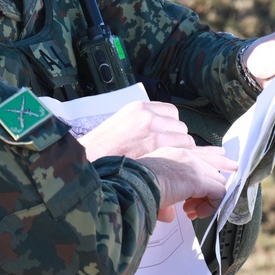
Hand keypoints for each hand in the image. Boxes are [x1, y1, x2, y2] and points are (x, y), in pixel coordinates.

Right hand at [79, 101, 194, 161]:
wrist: (89, 161)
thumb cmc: (101, 148)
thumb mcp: (121, 124)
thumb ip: (142, 122)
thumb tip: (159, 129)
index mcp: (138, 107)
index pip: (171, 111)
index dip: (171, 126)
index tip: (167, 136)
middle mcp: (148, 116)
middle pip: (180, 125)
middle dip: (176, 139)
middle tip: (168, 151)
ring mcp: (154, 131)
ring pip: (185, 138)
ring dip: (180, 150)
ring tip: (169, 160)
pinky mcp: (157, 148)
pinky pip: (183, 150)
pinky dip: (180, 159)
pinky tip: (171, 166)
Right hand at [136, 145, 237, 221]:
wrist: (130, 184)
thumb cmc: (133, 186)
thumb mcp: (150, 187)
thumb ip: (164, 198)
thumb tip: (170, 215)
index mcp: (169, 152)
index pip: (198, 152)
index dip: (213, 156)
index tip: (223, 156)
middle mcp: (182, 154)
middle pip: (213, 163)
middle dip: (216, 179)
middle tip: (221, 186)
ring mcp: (192, 165)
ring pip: (216, 180)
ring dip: (208, 199)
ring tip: (195, 212)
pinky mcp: (198, 178)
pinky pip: (218, 193)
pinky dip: (212, 206)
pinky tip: (198, 213)